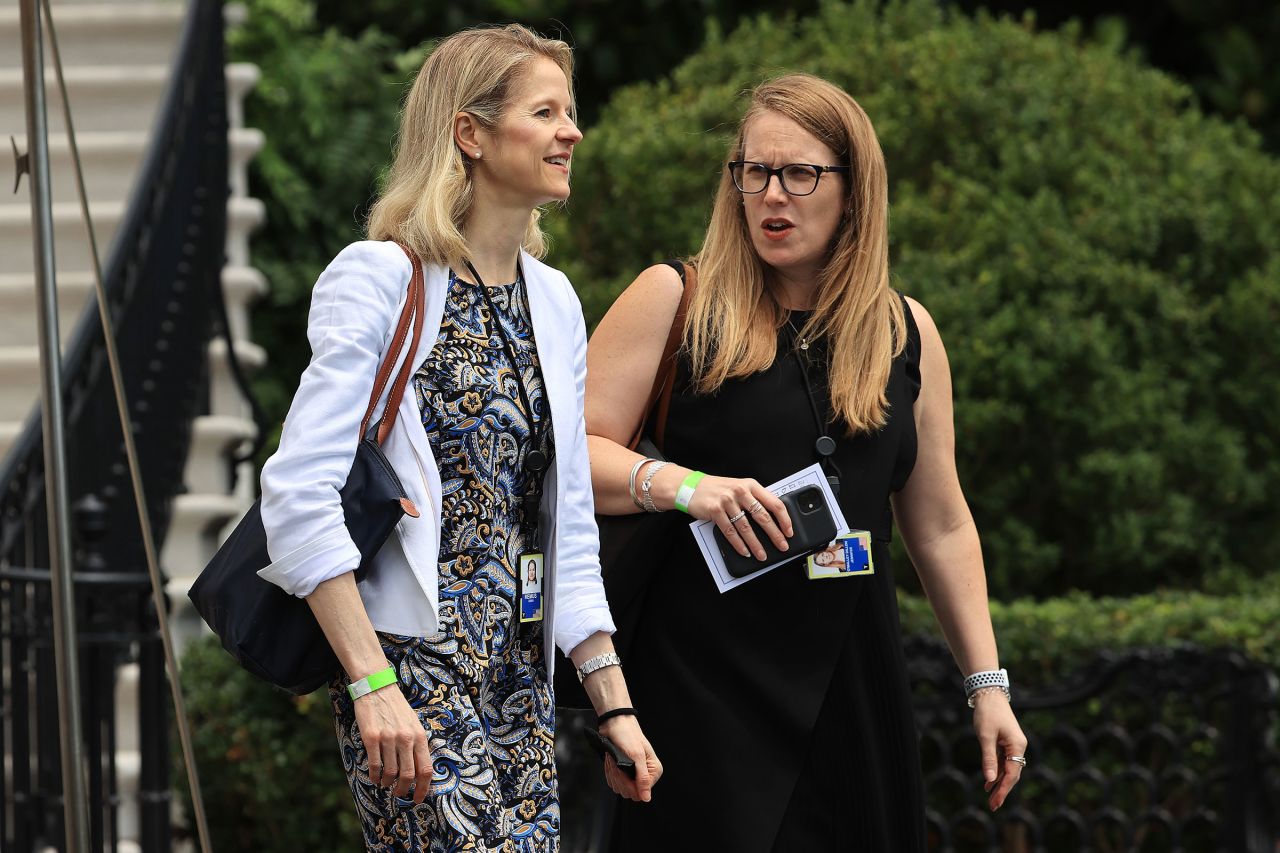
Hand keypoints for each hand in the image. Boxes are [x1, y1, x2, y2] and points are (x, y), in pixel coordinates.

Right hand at [353, 681, 432, 804]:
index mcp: (419, 736)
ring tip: (385, 784)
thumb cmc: (396, 708)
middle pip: (409, 775)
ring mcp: (388, 738)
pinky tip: (374, 778)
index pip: (426, 769)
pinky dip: (374, 776)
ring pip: (391, 773)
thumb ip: (417, 745)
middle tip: (399, 794)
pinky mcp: (371, 738)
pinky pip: (374, 765)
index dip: (423, 788)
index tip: (418, 798)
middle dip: (404, 790)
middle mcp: (406, 738)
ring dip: (387, 783)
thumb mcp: (414, 724)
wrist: (377, 688)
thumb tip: (420, 771)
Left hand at [598, 715, 662, 802]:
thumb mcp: (637, 755)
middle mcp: (645, 775)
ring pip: (620, 788)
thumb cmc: (628, 735)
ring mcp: (633, 775)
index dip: (629, 785)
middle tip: (616, 763)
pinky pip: (614, 783)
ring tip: (613, 759)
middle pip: (630, 793)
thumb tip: (647, 798)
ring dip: (613, 774)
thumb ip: (642, 778)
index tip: (622, 771)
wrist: (615, 724)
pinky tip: (611, 761)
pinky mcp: (623, 773)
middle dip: (619, 778)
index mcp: (654, 771)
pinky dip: (609, 772)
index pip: (641, 793)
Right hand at [685, 475, 793, 559]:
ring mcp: (727, 501)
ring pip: (746, 527)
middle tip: (782, 546)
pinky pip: (730, 531)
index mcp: (751, 485)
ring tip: (762, 554)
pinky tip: (744, 551)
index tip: (789, 531)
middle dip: (774, 534)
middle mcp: (741, 491)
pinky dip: (738, 544)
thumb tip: (772, 519)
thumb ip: (754, 498)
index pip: (774, 502)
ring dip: (755, 544)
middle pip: (763, 516)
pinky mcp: (715, 510)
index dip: (784, 519)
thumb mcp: (739, 487)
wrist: (692, 486)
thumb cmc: (718, 489)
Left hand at [973, 691, 1026, 810]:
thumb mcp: (985, 737)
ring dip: (998, 782)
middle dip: (1002, 790)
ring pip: (1007, 768)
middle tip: (993, 806)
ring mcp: (1012, 745)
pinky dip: (996, 771)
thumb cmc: (988, 713)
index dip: (1003, 789)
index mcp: (1017, 746)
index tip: (995, 802)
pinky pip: (1002, 761)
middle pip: (1012, 774)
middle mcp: (1018, 747)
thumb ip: (988, 758)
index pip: (1012, 774)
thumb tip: (989, 779)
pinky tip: (989, 782)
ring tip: (989, 797)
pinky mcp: (1006, 742)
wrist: (989, 694)